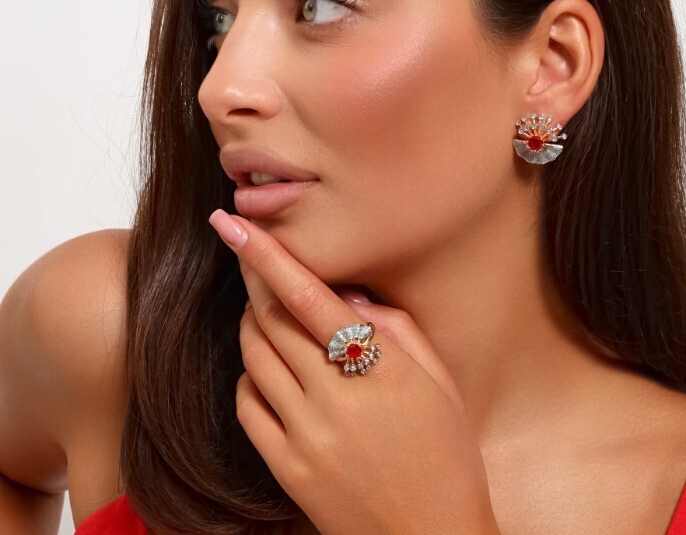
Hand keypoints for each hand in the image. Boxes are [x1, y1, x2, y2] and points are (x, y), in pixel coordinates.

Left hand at [208, 209, 499, 534]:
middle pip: (271, 320)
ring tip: (268, 317)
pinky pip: (247, 404)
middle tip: (256, 267)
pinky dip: (251, 376)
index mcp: (379, 369)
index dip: (266, 255)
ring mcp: (305, 435)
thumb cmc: (447, 456)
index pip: (308, 296)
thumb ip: (394, 327)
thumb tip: (344, 295)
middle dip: (256, 284)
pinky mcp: (286, 468)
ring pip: (254, 357)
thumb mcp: (439, 381)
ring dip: (254, 326)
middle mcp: (335, 398)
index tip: (232, 224)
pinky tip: (269, 372)